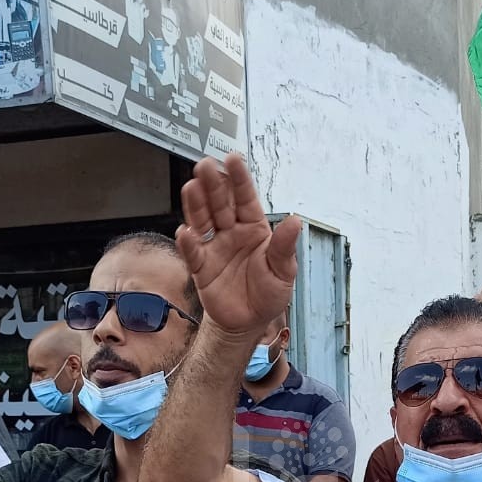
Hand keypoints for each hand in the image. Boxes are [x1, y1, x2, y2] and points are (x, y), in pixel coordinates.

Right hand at [175, 154, 300, 336]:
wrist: (250, 322)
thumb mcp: (283, 270)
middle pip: (220, 204)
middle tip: (205, 166)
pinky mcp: (201, 267)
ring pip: (203, 221)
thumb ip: (284, 247)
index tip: (232, 159)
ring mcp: (215, 247)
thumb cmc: (269, 292)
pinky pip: (194, 253)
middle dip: (213, 185)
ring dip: (196, 205)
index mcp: (254, 228)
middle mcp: (232, 232)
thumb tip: (295, 221)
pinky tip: (185, 232)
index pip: (246, 198)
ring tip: (191, 188)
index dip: (239, 179)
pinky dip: (188, 243)